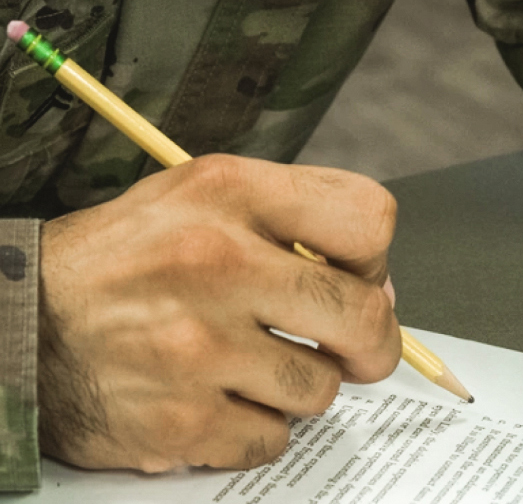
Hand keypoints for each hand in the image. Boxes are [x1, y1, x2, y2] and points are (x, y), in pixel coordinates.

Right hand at [38, 154, 399, 472]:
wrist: (28, 323)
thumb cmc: (129, 259)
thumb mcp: (203, 201)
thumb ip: (295, 226)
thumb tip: (377, 289)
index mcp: (229, 194)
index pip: (367, 220)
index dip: (375, 260)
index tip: (358, 281)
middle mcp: (214, 264)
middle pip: (362, 317)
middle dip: (373, 343)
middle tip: (353, 348)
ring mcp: (196, 349)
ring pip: (319, 389)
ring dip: (300, 384)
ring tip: (253, 366)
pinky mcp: (180, 422)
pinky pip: (273, 438)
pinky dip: (258, 425)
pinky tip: (221, 398)